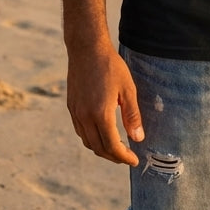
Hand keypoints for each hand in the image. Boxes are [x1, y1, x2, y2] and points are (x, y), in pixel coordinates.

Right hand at [66, 44, 143, 164]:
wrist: (87, 48)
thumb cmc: (110, 66)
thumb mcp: (128, 89)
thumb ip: (132, 115)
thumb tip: (138, 138)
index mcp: (101, 114)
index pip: (112, 146)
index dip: (124, 157)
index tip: (134, 160)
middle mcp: (85, 117)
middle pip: (98, 148)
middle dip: (114, 156)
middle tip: (127, 156)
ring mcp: (76, 112)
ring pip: (88, 141)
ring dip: (102, 149)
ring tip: (117, 147)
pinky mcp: (72, 107)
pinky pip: (81, 131)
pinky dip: (92, 138)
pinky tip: (102, 133)